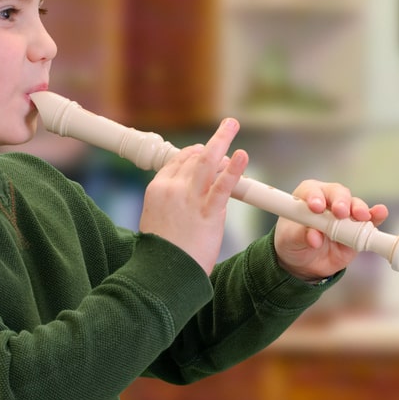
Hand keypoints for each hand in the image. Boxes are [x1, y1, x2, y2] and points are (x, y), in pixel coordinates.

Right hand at [138, 119, 248, 274]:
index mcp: (157, 189)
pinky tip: (242, 156)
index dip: (195, 153)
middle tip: (228, 128)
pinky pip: (223, 186)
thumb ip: (169, 204)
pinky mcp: (208, 213)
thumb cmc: (162, 253)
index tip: (206, 150)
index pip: (178, 161)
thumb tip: (181, 199)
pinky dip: (234, 169)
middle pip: (195, 158)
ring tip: (232, 125)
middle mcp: (172, 189)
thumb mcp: (156, 221)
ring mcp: (190, 199)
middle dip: (213, 144)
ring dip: (222, 140)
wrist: (163, 274)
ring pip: (207, 163)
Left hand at [273, 180, 388, 281]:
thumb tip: (314, 237)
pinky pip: (369, 220)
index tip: (316, 207)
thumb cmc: (293, 242)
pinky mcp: (358, 229)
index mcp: (307, 197)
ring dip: (359, 209)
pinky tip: (379, 213)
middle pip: (338, 194)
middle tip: (340, 212)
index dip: (315, 196)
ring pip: (355, 205)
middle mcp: (328, 201)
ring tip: (360, 216)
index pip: (312, 191)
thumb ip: (300, 235)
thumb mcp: (289, 239)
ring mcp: (345, 215)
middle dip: (341, 201)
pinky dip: (376, 216)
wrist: (304, 263)